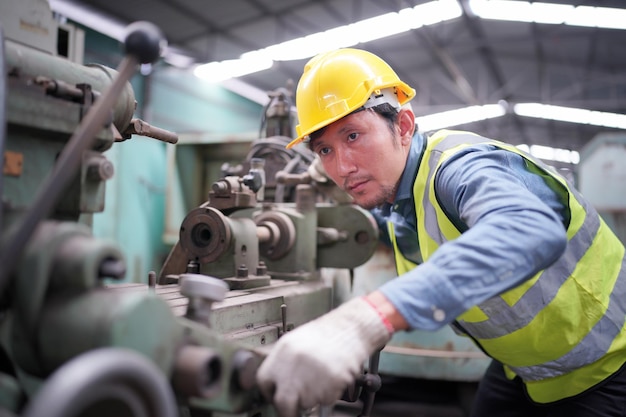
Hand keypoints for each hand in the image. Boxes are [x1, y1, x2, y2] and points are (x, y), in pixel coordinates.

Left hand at [256, 297, 392, 416]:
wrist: (351, 328)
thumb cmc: (326, 334)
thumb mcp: (296, 342)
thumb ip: (282, 363)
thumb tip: (275, 384)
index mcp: (283, 353)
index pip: (264, 383)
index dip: (270, 392)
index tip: (275, 396)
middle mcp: (295, 366)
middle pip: (283, 402)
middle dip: (288, 408)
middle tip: (294, 407)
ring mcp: (313, 377)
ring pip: (306, 402)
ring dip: (312, 397)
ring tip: (320, 378)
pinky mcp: (330, 385)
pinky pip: (325, 399)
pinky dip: (328, 394)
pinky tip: (331, 377)